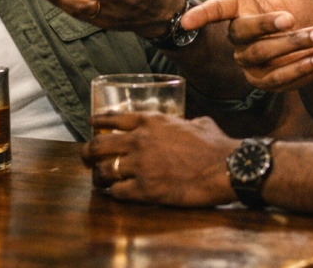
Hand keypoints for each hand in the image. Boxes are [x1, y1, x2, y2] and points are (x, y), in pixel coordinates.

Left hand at [83, 111, 237, 205]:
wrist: (226, 167)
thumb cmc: (215, 145)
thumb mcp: (198, 123)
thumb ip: (184, 122)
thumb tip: (189, 124)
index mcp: (151, 121)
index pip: (112, 118)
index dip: (97, 121)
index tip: (91, 125)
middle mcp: (140, 140)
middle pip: (98, 146)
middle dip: (87, 153)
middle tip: (86, 158)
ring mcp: (140, 165)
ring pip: (103, 171)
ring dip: (99, 177)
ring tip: (100, 180)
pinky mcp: (145, 189)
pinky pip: (117, 192)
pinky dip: (114, 193)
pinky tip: (115, 194)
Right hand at [182, 0, 312, 91]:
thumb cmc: (301, 8)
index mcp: (240, 9)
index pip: (216, 10)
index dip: (202, 15)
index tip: (186, 21)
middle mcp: (239, 36)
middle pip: (241, 32)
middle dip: (268, 25)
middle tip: (293, 18)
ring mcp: (249, 61)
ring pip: (260, 54)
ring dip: (292, 44)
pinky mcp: (264, 81)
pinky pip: (275, 78)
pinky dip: (299, 66)